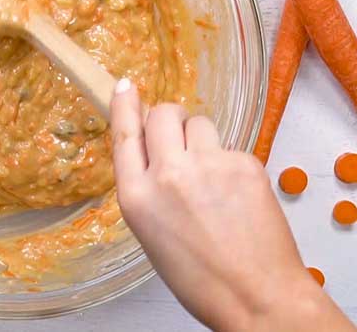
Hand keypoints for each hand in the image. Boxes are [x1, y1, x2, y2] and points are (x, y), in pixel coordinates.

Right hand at [110, 79, 353, 331]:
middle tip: (177, 138)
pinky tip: (235, 193)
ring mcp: (209, 165)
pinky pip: (228, 146)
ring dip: (198, 138)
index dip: (124, 104)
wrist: (256, 295)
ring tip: (210, 173)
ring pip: (198, 122)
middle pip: (162, 113)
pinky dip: (228, 162)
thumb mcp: (151, 230)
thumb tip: (149, 144)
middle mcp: (168, 174)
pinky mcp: (244, 164)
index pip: (124, 133)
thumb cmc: (197, 274)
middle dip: (168, 119)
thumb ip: (146, 184)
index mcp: (136, 196)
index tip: (125, 85)